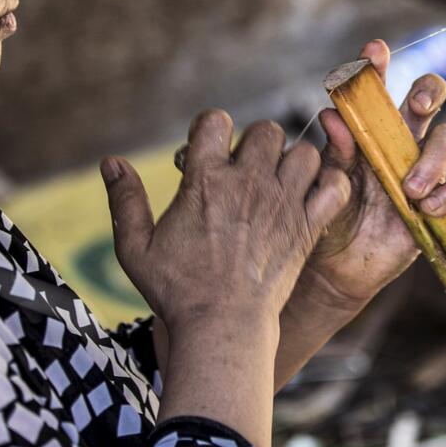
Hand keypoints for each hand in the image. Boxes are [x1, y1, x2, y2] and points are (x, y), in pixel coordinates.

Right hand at [102, 109, 349, 446]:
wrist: (222, 325)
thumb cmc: (176, 290)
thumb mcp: (135, 248)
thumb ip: (124, 201)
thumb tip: (110, 162)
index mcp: (205, 179)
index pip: (216, 120)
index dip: (212, 129)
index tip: (209, 151)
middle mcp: (248, 183)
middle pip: (268, 130)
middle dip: (258, 144)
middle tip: (250, 171)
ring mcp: (283, 202)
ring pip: (306, 153)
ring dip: (295, 164)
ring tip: (282, 186)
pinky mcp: (308, 225)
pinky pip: (335, 186)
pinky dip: (331, 186)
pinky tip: (314, 198)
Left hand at [307, 39, 445, 308]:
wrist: (334, 268)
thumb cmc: (327, 216)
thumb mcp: (325, 184)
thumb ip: (333, 153)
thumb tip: (331, 115)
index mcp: (368, 129)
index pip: (376, 88)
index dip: (378, 65)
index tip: (374, 51)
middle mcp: (400, 141)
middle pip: (428, 98)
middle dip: (428, 91)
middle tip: (417, 104)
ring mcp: (424, 169)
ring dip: (433, 158)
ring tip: (409, 187)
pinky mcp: (441, 203)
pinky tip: (426, 207)